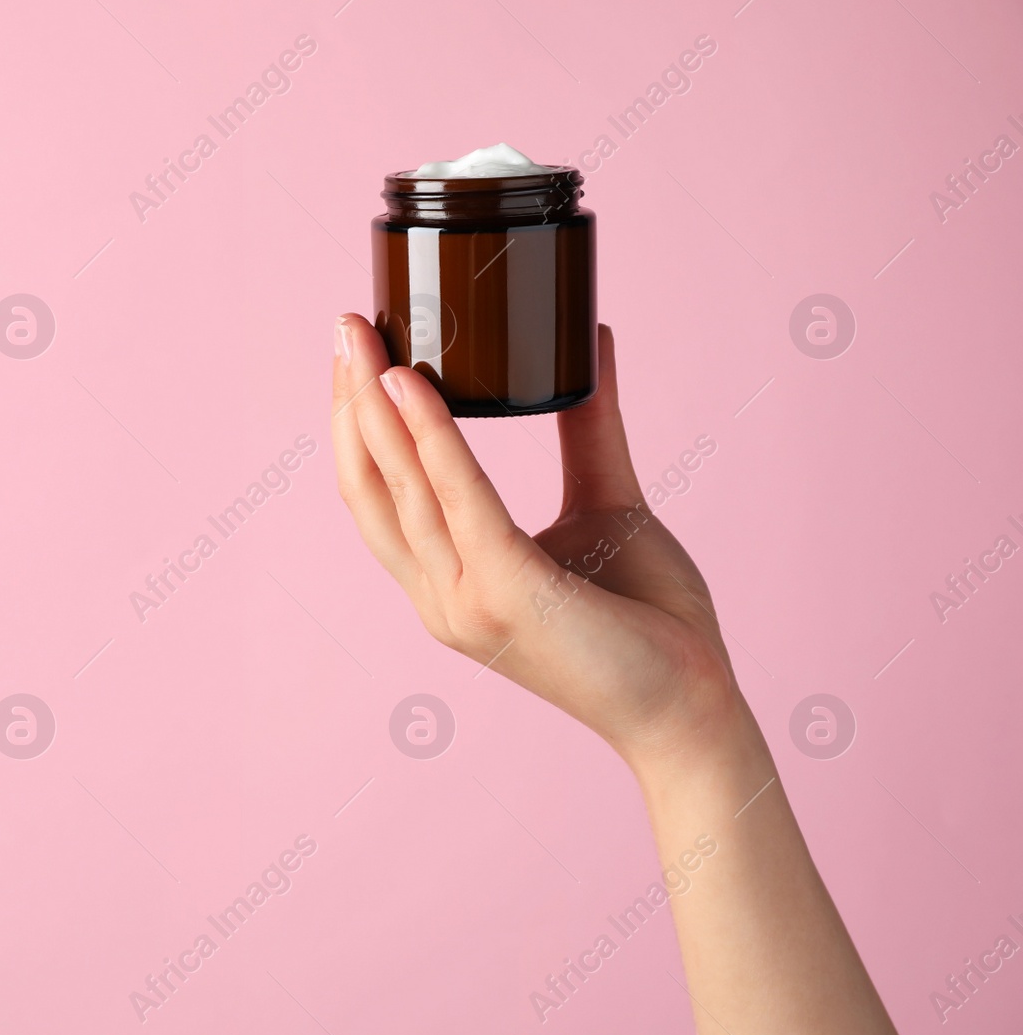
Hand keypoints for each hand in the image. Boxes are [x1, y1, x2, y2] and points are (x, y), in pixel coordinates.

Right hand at [332, 315, 741, 769]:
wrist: (691, 709)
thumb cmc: (649, 620)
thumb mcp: (605, 502)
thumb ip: (589, 428)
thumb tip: (592, 342)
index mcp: (450, 582)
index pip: (379, 497)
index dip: (359, 425)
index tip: (358, 352)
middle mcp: (441, 596)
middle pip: (370, 487)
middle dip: (350, 402)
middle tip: (344, 325)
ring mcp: (466, 600)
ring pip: (399, 488)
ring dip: (375, 407)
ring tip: (365, 339)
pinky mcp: (507, 594)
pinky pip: (459, 499)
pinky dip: (432, 438)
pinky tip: (417, 384)